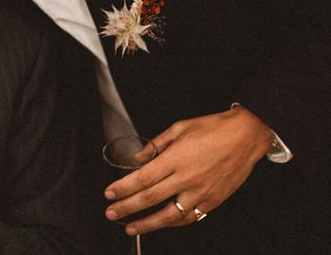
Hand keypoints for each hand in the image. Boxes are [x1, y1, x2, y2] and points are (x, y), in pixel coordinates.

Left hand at [104, 107, 274, 234]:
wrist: (246, 136)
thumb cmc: (214, 129)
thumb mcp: (179, 128)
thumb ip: (156, 145)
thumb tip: (138, 158)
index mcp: (176, 159)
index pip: (143, 178)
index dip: (123, 188)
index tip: (110, 193)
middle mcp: (187, 178)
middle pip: (150, 198)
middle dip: (127, 208)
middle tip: (111, 213)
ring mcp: (201, 193)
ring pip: (169, 215)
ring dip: (147, 224)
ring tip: (131, 228)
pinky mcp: (213, 201)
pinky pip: (189, 218)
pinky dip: (173, 223)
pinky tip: (161, 224)